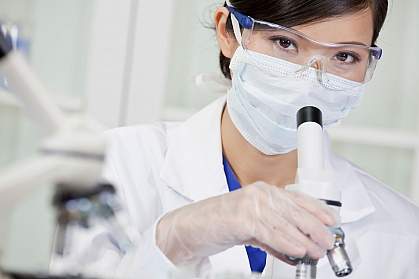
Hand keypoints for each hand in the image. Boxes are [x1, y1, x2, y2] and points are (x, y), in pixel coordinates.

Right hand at [156, 181, 335, 265]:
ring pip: (285, 223)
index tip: (331, 221)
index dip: (317, 210)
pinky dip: (286, 242)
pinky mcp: (241, 217)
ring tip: (317, 251)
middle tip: (328, 242)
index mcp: (264, 191)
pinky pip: (270, 232)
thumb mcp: (254, 228)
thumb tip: (298, 248)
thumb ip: (275, 235)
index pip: (297, 198)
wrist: (192, 226)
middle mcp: (259, 193)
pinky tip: (298, 250)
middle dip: (316, 228)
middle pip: (295, 211)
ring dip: (305, 239)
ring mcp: (250, 203)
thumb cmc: (221, 224)